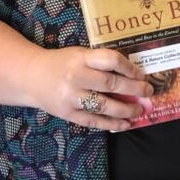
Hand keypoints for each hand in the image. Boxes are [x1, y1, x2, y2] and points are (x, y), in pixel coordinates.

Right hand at [31, 46, 153, 130]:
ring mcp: (72, 98)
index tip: (141, 74)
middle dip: (134, 90)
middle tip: (148, 92)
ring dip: (127, 110)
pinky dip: (112, 124)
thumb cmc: (61, 63)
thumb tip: (132, 76)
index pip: (111, 60)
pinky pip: (95, 121)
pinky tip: (125, 124)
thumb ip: (100, 63)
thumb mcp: (79, 54)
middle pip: (111, 84)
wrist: (32, 76)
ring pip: (105, 106)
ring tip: (139, 110)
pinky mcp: (69, 114)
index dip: (129, 68)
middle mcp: (76, 77)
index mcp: (81, 58)